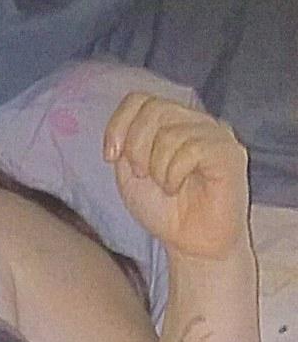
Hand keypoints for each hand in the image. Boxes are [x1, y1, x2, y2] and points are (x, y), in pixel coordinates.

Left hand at [104, 92, 250, 260]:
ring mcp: (214, 133)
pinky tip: (178, 187)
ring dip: (157, 168)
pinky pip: (192, 149)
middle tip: (142, 175)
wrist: (190, 242)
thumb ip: (125, 147)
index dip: (118, 124)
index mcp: (169, 123)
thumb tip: (122, 127)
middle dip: (136, 148)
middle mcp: (194, 121)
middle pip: (153, 110)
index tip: (111, 157)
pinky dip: (174, 174)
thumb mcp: (129, 177)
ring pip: (171, 133)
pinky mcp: (229, 151)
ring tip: (167, 187)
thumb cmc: (164, 210)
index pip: (139, 99)